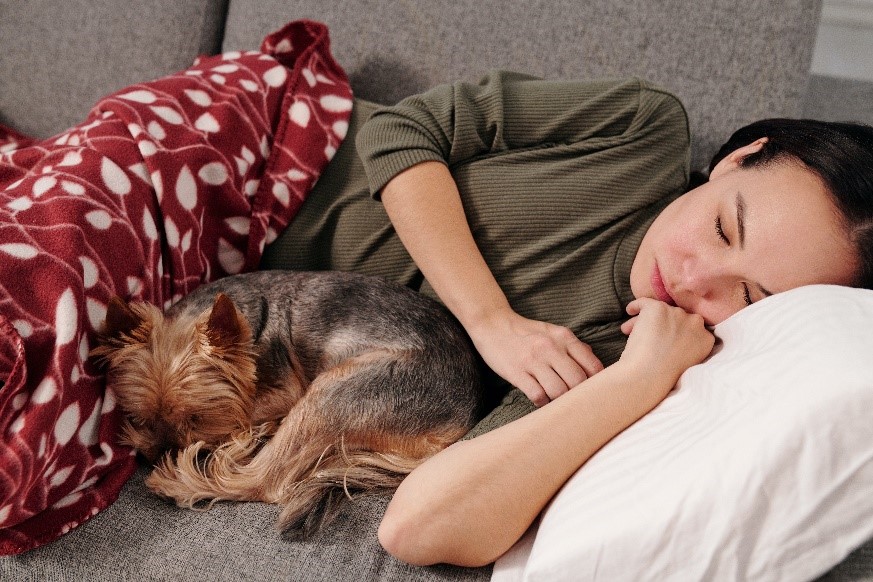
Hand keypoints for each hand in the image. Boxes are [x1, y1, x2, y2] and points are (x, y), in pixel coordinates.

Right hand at [466, 308, 602, 405]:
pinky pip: (537, 395)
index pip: (593, 366)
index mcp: (564, 337)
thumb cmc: (526, 332)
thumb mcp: (553, 332)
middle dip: (579, 395)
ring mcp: (533, 360)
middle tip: (574, 400)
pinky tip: (541, 399)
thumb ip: (573, 346)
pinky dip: (543, 402)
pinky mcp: (516, 372)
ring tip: (557, 401)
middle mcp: (551, 348)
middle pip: (578, 381)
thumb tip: (593, 361)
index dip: (597, 383)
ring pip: (559, 391)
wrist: (493, 324)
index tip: (592, 390)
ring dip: (560, 401)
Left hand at [619, 298, 714, 401]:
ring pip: (660, 312)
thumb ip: (687, 346)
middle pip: (677, 318)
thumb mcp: (687, 361)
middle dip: (662, 326)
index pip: (692, 328)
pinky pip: (644, 302)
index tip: (665, 340)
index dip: (677, 332)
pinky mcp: (658, 308)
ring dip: (645, 321)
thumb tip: (671, 337)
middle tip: (647, 337)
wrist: (650, 375)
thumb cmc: (663, 375)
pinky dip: (635, 306)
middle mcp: (695, 323)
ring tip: (630, 332)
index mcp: (706, 339)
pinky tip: (630, 311)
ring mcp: (677, 313)